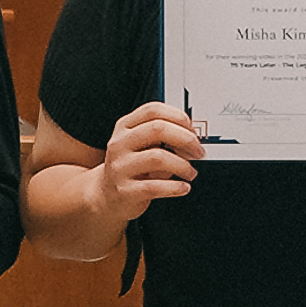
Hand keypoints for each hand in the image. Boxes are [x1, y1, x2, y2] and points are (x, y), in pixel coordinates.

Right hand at [97, 104, 203, 224]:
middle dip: (186, 139)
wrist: (106, 196)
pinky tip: (183, 187)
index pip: (153, 110)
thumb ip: (161, 137)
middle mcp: (120, 144)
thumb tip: (192, 136)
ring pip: (158, 157)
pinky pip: (154, 186)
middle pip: (158, 129)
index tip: (193, 130)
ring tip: (191, 173)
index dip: (178, 116)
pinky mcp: (125, 190)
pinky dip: (175, 187)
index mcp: (125, 127)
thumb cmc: (130, 168)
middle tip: (198, 151)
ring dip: (183, 165)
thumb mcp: (141, 146)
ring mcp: (120, 167)